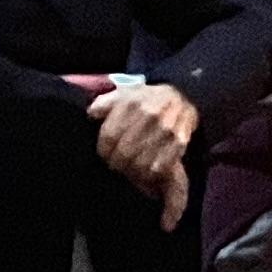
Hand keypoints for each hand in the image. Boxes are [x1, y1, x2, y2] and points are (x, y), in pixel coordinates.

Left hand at [91, 82, 199, 229]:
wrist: (181, 96)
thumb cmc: (144, 98)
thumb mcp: (120, 93)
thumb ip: (102, 104)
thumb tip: (90, 115)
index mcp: (130, 104)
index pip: (109, 136)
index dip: (103, 151)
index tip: (103, 156)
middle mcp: (149, 118)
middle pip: (125, 153)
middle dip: (116, 165)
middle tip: (115, 168)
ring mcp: (166, 132)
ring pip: (143, 165)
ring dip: (133, 174)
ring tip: (129, 174)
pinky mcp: (180, 145)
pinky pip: (162, 169)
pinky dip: (151, 177)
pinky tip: (145, 177)